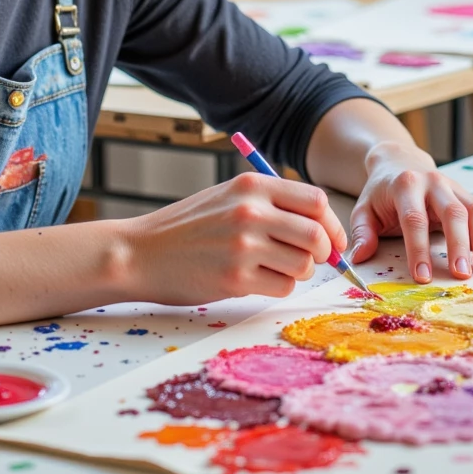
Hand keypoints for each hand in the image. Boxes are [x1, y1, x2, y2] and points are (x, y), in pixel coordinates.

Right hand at [126, 172, 349, 303]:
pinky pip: (282, 288)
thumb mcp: (226, 197)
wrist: (140, 253)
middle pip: (317, 235)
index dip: (332, 224)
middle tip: (311, 260)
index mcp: (251, 186)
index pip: (315, 201)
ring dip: (298, 272)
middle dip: (323, 253)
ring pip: (304, 266)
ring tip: (272, 268)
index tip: (333, 240)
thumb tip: (322, 228)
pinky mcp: (235, 279)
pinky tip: (254, 280)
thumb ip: (271, 204)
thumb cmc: (186, 228)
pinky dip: (277, 287)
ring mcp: (243, 246)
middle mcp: (250, 212)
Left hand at [348, 141, 472, 282]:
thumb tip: (359, 258)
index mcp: (406, 186)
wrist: (400, 161)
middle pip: (452, 213)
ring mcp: (455, 188)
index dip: (419, 248)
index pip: (414, 219)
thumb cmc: (382, 192)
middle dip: (458, 245)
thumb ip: (362, 232)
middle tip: (461, 274)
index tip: (422, 276)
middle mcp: (434, 183)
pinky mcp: (469, 196)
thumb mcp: (364, 209)